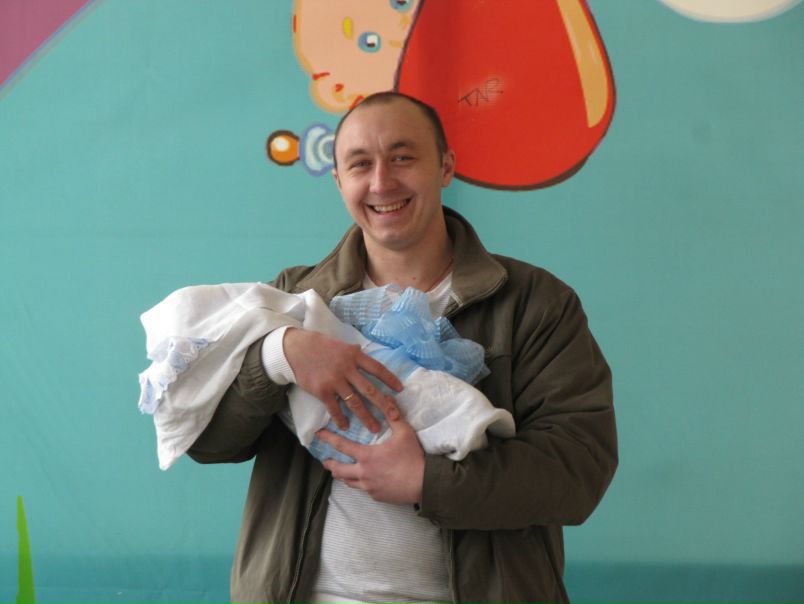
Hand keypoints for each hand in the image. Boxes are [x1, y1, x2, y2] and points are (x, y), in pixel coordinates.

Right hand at [283, 327, 401, 431]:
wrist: (296, 348)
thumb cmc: (320, 345)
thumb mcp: (341, 344)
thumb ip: (353, 352)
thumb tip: (364, 351)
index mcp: (355, 355)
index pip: (378, 369)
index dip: (390, 379)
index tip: (400, 389)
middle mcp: (347, 369)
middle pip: (370, 390)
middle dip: (384, 404)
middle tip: (395, 417)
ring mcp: (335, 381)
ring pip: (355, 403)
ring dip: (366, 417)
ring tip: (375, 429)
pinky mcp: (322, 391)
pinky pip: (334, 408)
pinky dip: (340, 419)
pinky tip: (345, 427)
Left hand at [318, 415, 424, 503]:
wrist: (424, 484)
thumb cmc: (413, 457)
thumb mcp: (404, 432)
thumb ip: (394, 415)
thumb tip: (387, 397)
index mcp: (367, 456)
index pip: (341, 446)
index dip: (328, 439)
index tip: (318, 435)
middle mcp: (363, 473)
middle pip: (339, 470)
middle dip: (330, 465)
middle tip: (325, 461)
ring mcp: (369, 487)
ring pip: (348, 483)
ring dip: (342, 476)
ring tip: (340, 473)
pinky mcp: (376, 496)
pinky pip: (363, 490)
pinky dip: (360, 484)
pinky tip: (363, 481)